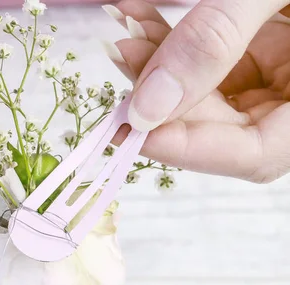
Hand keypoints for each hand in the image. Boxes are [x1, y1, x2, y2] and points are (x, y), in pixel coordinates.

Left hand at [103, 0, 289, 182]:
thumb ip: (217, 38)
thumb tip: (147, 106)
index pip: (257, 154)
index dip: (192, 149)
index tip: (135, 128)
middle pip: (222, 126)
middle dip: (163, 98)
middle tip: (123, 62)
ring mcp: (280, 74)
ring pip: (206, 94)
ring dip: (158, 67)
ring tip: (125, 30)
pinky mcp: (261, 50)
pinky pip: (209, 61)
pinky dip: (172, 41)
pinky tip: (139, 16)